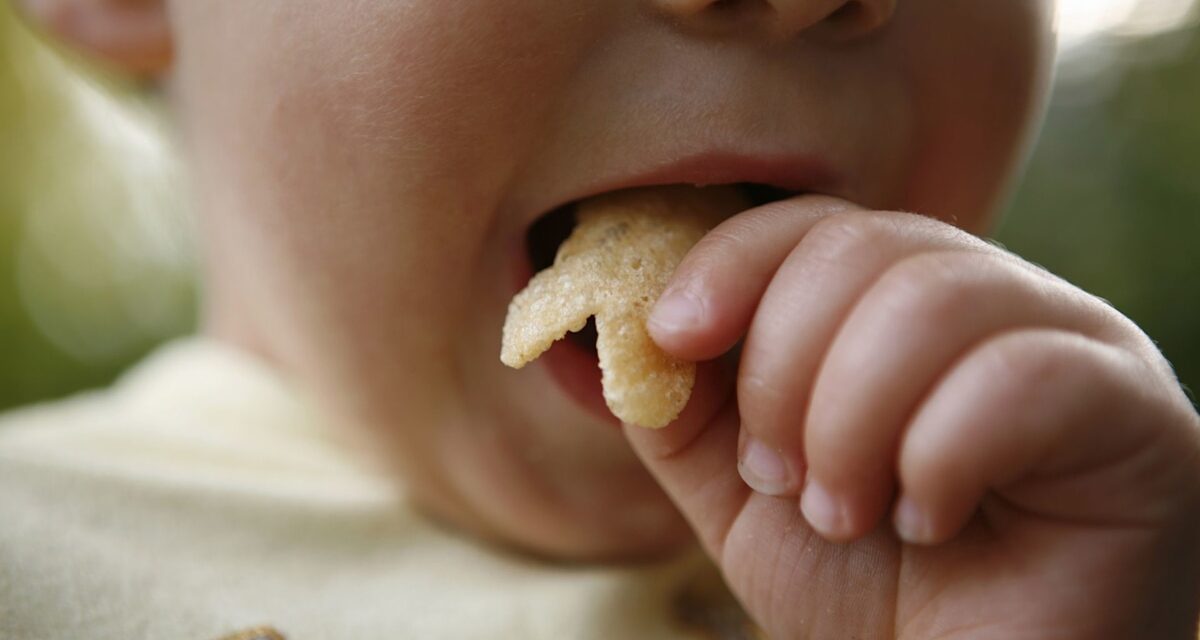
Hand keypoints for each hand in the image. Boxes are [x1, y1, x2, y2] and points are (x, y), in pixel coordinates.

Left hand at [623, 196, 1199, 638]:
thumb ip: (684, 405)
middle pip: (867, 244)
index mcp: (912, 307)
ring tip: (845, 513)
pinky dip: (934, 458)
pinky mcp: (1137, 416)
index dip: (733, 262)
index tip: (673, 335)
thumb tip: (615, 325)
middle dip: (785, 370)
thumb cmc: (868, 597)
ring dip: (850, 421)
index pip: (820, 222)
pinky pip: (1017, 376)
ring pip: (934, 297)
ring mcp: (1081, 346)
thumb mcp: (743, 492)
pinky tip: (929, 523)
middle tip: (784, 478)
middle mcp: (1004, 304)